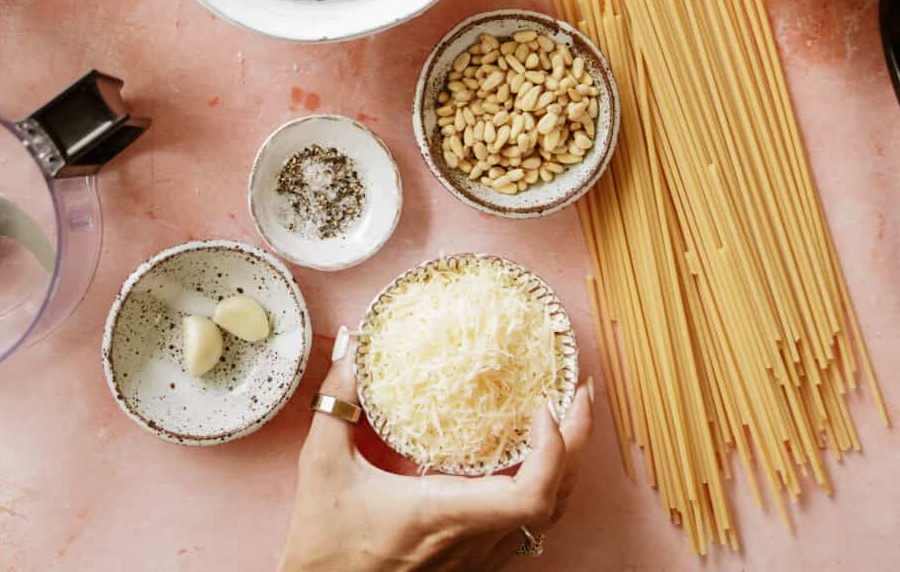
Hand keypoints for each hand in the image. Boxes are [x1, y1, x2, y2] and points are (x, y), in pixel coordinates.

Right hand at [277, 329, 592, 571]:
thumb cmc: (323, 544)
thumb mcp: (321, 467)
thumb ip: (336, 406)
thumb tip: (349, 349)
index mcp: (444, 513)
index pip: (530, 493)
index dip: (554, 449)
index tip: (544, 405)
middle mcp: (472, 540)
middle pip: (555, 498)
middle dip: (578, 441)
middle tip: (578, 390)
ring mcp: (478, 557)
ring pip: (549, 516)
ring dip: (567, 464)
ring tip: (567, 416)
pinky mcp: (474, 563)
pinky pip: (529, 527)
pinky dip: (546, 486)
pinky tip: (535, 458)